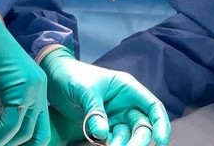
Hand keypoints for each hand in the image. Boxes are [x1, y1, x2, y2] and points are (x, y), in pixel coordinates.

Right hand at [0, 0, 50, 145]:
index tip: (0, 144)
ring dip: (2, 142)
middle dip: (12, 144)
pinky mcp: (22, 86)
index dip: (21, 141)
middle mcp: (40, 87)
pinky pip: (12, 122)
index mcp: (35, 86)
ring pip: (23, 131)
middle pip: (35, 133)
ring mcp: (34, 86)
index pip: (38, 127)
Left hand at [39, 48, 170, 145]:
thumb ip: (95, 111)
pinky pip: (113, 139)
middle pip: (142, 126)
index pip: (152, 106)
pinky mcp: (103, 125)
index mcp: (126, 87)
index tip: (160, 141)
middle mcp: (125, 103)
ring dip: (123, 144)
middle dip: (138, 140)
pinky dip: (111, 145)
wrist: (52, 77)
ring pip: (128, 136)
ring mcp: (114, 115)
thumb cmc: (71, 75)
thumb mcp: (84, 89)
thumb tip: (103, 134)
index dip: (161, 123)